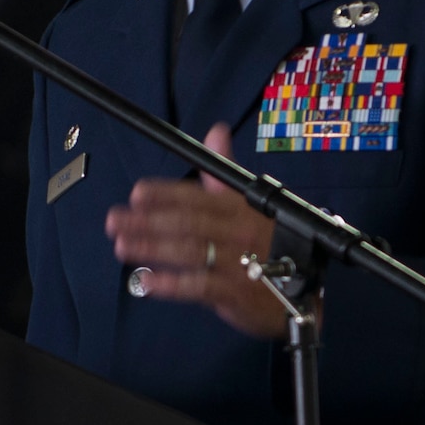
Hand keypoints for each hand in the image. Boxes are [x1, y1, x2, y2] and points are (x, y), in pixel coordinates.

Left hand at [104, 122, 285, 338]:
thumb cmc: (275, 243)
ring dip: (152, 248)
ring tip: (122, 245)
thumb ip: (225, 173)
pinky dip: (171, 284)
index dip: (167, 194)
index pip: (199, 196)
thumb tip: (215, 130)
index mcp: (244, 207)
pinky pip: (199, 286)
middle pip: (189, 222)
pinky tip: (146, 282)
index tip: (137, 193)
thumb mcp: (254, 203)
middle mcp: (240, 231)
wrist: (309, 291)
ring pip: (190, 251)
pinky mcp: (237, 293)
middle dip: (148, 220)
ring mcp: (239, 263)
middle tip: (114, 220)